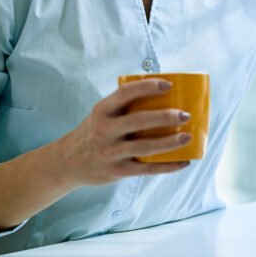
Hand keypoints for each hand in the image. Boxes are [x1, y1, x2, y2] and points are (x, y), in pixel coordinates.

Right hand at [55, 78, 192, 186]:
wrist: (67, 162)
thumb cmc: (94, 132)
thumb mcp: (101, 115)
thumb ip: (124, 107)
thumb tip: (166, 96)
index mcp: (102, 111)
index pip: (125, 93)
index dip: (148, 87)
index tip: (169, 85)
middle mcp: (104, 130)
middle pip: (139, 121)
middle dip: (165, 117)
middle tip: (186, 114)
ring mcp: (110, 152)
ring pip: (145, 147)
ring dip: (170, 143)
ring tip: (188, 137)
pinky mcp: (116, 171)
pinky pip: (146, 169)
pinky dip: (167, 166)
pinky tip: (183, 162)